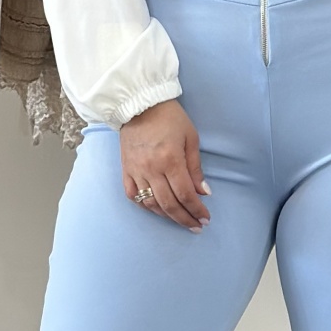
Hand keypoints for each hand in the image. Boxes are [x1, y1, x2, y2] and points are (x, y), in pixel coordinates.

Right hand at [120, 99, 209, 230]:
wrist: (139, 104)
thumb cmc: (170, 117)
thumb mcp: (191, 138)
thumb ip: (196, 168)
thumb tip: (203, 192)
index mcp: (170, 160)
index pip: (185, 195)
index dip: (197, 210)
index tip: (205, 219)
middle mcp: (152, 169)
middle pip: (169, 204)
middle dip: (185, 219)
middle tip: (196, 226)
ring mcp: (136, 170)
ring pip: (150, 203)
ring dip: (166, 216)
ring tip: (179, 219)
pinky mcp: (125, 169)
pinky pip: (132, 195)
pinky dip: (144, 205)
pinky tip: (156, 209)